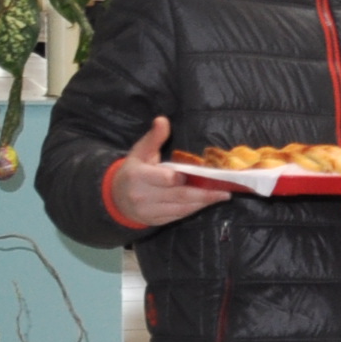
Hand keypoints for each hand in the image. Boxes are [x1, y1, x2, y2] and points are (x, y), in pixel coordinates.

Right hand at [106, 116, 228, 228]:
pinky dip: (194, 209)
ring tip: (221, 196)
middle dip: (204, 194)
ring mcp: (148, 211)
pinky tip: (206, 202)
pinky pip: (178, 216)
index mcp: (138, 176)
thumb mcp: (140, 152)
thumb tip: (163, 120)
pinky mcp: (155, 221)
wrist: (115, 198)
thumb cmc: (133, 170)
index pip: (166, 179)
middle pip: (179, 195)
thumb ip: (154, 137)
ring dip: (203, 203)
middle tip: (225, 191)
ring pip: (181, 208)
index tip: (200, 174)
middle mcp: (142, 196)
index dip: (182, 177)